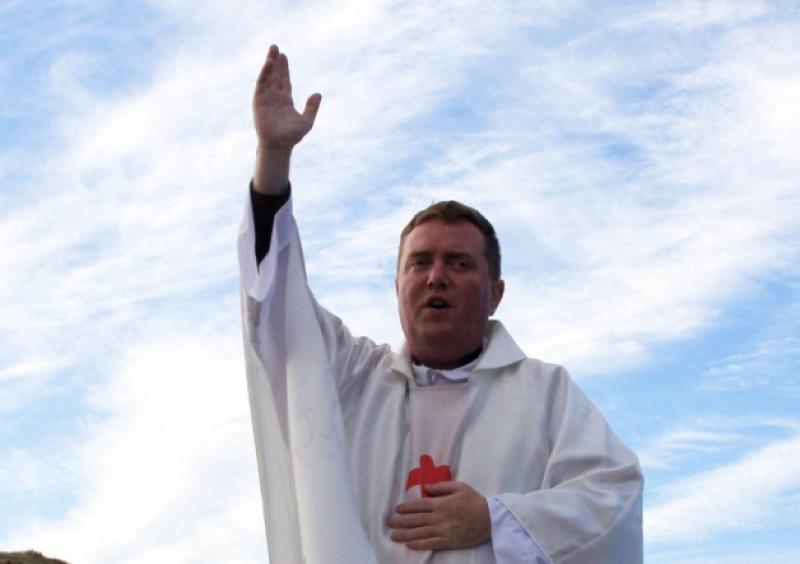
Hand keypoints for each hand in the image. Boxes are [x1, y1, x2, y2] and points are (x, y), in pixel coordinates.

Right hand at [251, 45, 320, 192]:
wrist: (279, 145)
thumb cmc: (292, 137)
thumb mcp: (307, 122)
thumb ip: (312, 108)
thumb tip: (318, 94)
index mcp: (285, 101)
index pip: (284, 81)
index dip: (284, 69)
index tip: (284, 56)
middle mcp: (275, 97)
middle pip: (275, 75)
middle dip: (276, 62)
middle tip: (276, 46)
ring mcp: (266, 98)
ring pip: (268, 76)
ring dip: (270, 63)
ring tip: (272, 49)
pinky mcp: (259, 101)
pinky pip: (261, 84)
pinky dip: (265, 73)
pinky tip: (269, 63)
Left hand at [387, 481, 490, 550]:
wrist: (490, 519)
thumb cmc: (474, 500)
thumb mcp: (459, 486)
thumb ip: (441, 486)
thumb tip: (426, 487)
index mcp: (441, 503)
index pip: (418, 505)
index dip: (406, 507)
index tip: (396, 509)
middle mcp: (439, 517)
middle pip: (415, 519)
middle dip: (400, 521)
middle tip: (388, 522)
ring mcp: (443, 530)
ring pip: (420, 533)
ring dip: (405, 534)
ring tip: (393, 535)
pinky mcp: (449, 542)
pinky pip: (431, 544)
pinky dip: (419, 544)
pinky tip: (409, 544)